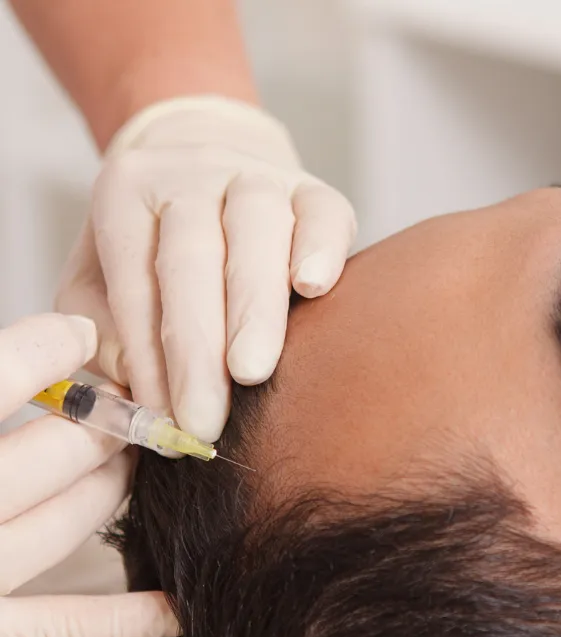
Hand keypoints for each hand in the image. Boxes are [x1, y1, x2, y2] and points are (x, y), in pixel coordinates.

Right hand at [0, 313, 178, 636]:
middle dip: (101, 423)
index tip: (79, 330)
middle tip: (124, 400)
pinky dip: (119, 620)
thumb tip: (33, 355)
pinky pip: (56, 628)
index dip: (40, 352)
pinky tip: (172, 610)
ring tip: (131, 455)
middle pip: (51, 458)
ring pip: (65, 526)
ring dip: (110, 487)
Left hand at [55, 94, 357, 441]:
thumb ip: (102, 329)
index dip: (148, 357)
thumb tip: (134, 379)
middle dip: (198, 347)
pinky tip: (314, 287)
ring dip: (254, 309)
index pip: (136, 283)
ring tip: (252, 371)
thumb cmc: (154, 240)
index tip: (165, 421)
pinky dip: (321, 249)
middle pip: (192, 259)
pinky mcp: (315, 190)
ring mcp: (258, 178)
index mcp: (127, 194)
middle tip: (205, 417)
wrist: (208, 151)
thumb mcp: (99, 274)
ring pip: (256, 235)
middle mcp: (191, 176)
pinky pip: (322, 214)